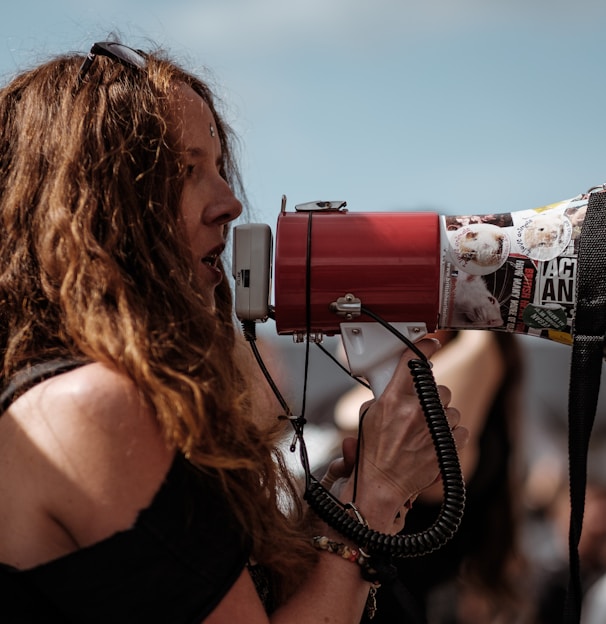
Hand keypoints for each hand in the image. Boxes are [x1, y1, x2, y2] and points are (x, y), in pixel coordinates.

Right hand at [333, 339, 467, 531]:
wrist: (382, 484)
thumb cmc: (373, 453)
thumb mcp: (369, 415)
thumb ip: (386, 394)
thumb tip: (399, 382)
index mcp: (393, 399)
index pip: (413, 361)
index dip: (425, 346)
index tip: (431, 342)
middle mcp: (415, 411)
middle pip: (438, 386)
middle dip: (431, 395)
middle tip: (419, 408)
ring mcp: (432, 429)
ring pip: (450, 409)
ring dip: (441, 417)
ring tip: (425, 429)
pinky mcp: (446, 446)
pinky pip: (460, 429)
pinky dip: (451, 435)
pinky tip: (436, 440)